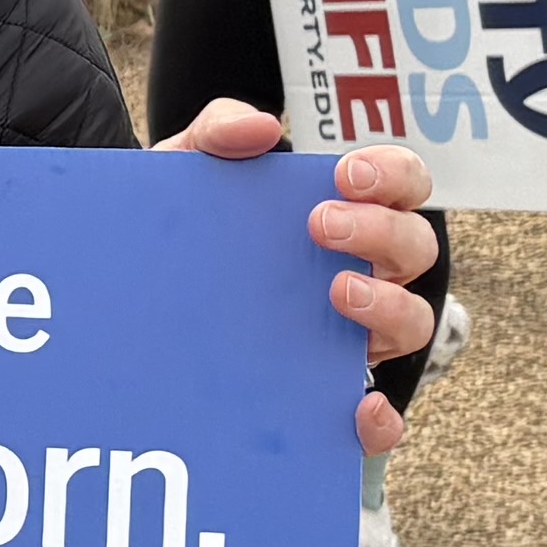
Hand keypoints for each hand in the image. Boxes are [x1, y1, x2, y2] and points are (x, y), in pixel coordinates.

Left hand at [172, 101, 436, 454]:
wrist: (129, 301)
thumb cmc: (184, 229)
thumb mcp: (186, 175)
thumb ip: (218, 133)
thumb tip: (262, 127)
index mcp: (348, 213)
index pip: (405, 185)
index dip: (393, 174)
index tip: (346, 174)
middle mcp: (366, 271)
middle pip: (416, 249)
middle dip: (380, 231)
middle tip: (320, 224)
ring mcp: (353, 334)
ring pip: (414, 323)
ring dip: (388, 305)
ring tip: (337, 290)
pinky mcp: (328, 394)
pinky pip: (378, 419)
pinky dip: (380, 419)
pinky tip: (358, 407)